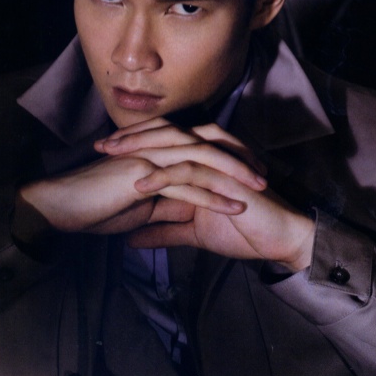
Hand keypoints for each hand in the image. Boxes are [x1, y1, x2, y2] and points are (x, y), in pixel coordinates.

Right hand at [17, 139, 252, 236]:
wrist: (62, 208)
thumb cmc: (96, 207)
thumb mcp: (142, 207)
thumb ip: (167, 204)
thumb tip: (191, 210)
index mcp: (156, 150)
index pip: (201, 147)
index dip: (229, 157)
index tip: (252, 173)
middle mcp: (156, 147)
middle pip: (209, 146)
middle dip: (241, 160)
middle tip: (267, 174)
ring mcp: (150, 158)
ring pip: (203, 161)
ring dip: (235, 176)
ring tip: (260, 189)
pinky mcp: (145, 177)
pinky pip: (187, 185)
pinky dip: (214, 196)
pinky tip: (234, 208)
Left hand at [100, 119, 313, 270]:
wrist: (277, 240)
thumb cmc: (243, 232)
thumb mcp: (192, 233)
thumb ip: (162, 232)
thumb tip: (130, 239)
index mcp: (201, 161)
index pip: (161, 143)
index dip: (131, 146)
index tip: (101, 156)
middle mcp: (209, 154)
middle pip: (164, 135)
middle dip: (129, 140)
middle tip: (98, 148)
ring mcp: (218, 162)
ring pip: (174, 146)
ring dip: (141, 151)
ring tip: (112, 158)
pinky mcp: (226, 176)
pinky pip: (190, 171)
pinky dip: (164, 177)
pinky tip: (141, 185)